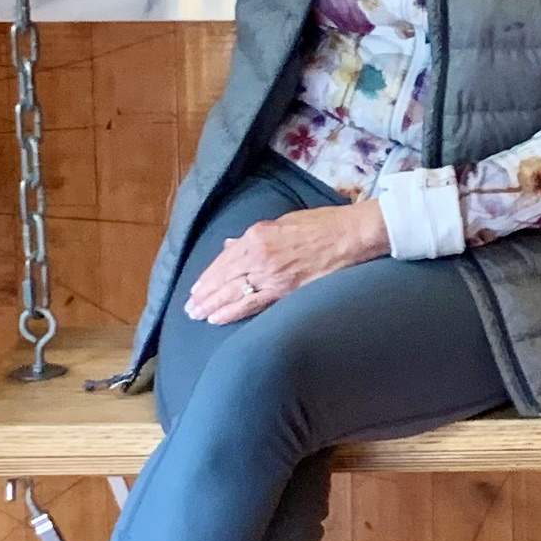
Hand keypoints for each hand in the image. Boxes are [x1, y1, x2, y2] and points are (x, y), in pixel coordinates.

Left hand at [182, 200, 389, 324]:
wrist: (351, 236)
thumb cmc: (322, 224)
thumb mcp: (283, 222)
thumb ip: (254, 236)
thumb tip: (230, 246)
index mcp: (257, 235)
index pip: (224, 260)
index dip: (208, 275)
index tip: (197, 287)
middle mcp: (259, 255)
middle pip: (224, 278)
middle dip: (204, 294)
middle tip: (190, 307)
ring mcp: (271, 275)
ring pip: (233, 293)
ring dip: (212, 305)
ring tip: (197, 315)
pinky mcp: (285, 291)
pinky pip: (252, 305)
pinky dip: (232, 312)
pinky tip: (218, 318)